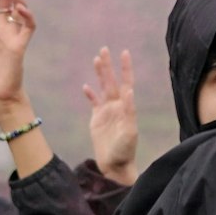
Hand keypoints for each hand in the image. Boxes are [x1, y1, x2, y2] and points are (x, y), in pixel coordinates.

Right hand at [83, 48, 138, 184]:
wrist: (115, 165)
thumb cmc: (125, 150)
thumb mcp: (129, 131)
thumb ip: (129, 111)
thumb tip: (129, 91)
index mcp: (126, 107)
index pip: (126, 83)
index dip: (125, 68)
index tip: (124, 53)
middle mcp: (117, 106)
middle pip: (112, 81)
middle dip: (109, 66)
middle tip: (104, 49)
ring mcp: (107, 112)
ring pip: (103, 88)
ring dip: (100, 74)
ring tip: (96, 59)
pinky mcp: (97, 119)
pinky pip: (94, 103)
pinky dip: (90, 94)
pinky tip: (86, 86)